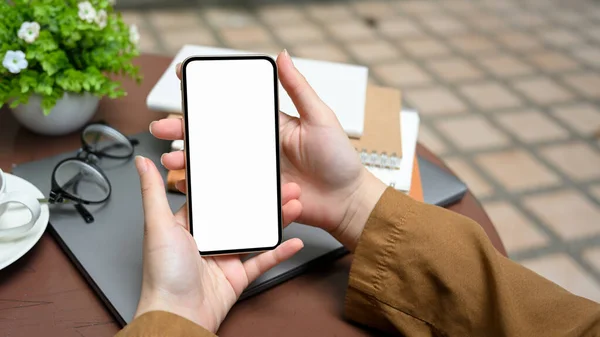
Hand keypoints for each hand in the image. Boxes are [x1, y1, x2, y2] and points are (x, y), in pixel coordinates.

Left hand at [133, 156, 303, 332]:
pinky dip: (279, 252)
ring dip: (275, 219)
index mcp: (188, 225)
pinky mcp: (237, 276)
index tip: (250, 167)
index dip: (233, 182)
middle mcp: (207, 240)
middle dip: (263, 199)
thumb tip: (142, 163)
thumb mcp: (158, 225)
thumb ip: (152, 192)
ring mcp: (224, 258)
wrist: (177, 316)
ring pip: (255, 233)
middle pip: (241, 214)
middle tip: (283, 184)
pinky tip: (293, 241)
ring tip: (294, 203)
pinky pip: (262, 261)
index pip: (214, 198)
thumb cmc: (162, 276)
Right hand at [154, 50, 385, 250]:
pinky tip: (190, 185)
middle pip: (212, 135)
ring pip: (212, 163)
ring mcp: (253, 172)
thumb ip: (299, 89)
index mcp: (268, 125)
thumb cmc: (339, 160)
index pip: (231, 105)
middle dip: (183, 129)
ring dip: (188, 159)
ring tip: (173, 157)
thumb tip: (282, 56)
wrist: (346, 201)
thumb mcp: (320, 117)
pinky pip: (226, 190)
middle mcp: (256, 148)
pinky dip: (205, 188)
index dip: (207, 93)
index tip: (184, 78)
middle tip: (162, 126)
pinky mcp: (254, 195)